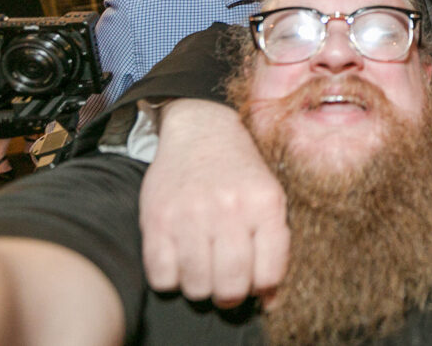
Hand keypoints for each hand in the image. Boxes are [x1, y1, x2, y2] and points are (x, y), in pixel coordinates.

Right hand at [139, 99, 288, 306]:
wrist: (202, 130)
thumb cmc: (239, 172)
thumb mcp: (268, 197)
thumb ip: (274, 246)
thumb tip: (269, 301)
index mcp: (265, 204)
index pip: (269, 274)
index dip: (261, 287)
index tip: (255, 281)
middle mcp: (230, 209)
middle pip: (231, 286)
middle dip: (230, 294)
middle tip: (226, 283)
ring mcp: (191, 214)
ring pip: (197, 286)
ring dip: (200, 286)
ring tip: (203, 266)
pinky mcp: (157, 219)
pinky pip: (162, 277)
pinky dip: (170, 278)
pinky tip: (180, 258)